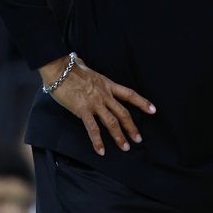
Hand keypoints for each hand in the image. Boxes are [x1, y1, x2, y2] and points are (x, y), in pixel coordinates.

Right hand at [39, 54, 156, 155]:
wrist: (59, 69)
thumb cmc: (70, 68)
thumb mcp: (85, 67)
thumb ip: (86, 67)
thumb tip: (80, 60)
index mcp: (108, 84)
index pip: (129, 94)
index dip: (142, 102)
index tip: (153, 110)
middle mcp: (105, 95)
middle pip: (123, 113)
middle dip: (132, 127)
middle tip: (139, 139)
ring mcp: (95, 103)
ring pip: (112, 122)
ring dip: (119, 136)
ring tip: (126, 147)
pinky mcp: (83, 110)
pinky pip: (93, 129)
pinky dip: (98, 141)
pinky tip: (101, 151)